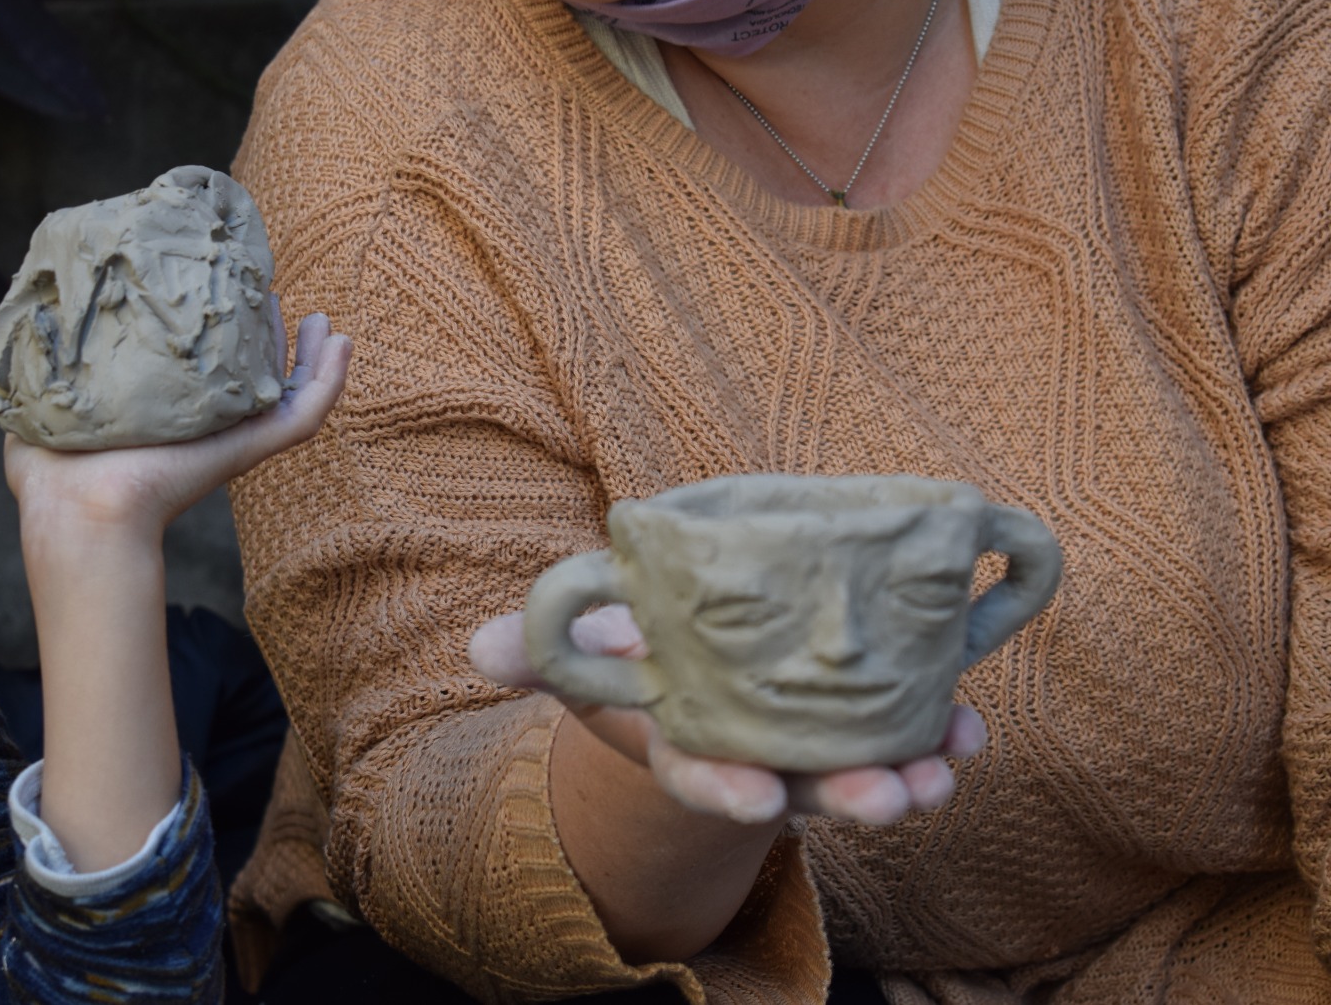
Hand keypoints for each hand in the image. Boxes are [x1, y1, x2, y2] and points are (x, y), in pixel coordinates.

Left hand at [4, 312, 350, 535]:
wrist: (80, 504)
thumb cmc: (53, 471)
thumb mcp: (44, 401)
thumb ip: (46, 369)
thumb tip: (37, 331)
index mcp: (166, 413)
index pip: (207, 373)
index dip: (222, 336)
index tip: (222, 294)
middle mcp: (206, 423)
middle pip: (257, 379)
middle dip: (271, 339)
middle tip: (271, 299)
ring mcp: (235, 435)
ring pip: (291, 394)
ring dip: (314, 358)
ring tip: (321, 321)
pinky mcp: (252, 446)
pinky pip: (305, 414)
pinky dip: (330, 380)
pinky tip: (340, 343)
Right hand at [470, 604, 986, 825]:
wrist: (694, 657)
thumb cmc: (638, 652)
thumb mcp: (588, 649)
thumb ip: (545, 649)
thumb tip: (483, 651)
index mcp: (688, 745)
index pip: (703, 779)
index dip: (727, 793)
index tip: (759, 800)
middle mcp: (755, 757)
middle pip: (801, 790)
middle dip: (847, 799)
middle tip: (889, 799)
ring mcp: (811, 742)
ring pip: (862, 772)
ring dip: (909, 776)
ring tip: (943, 768)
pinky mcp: (858, 712)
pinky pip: (905, 731)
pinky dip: (941, 733)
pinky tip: (967, 726)